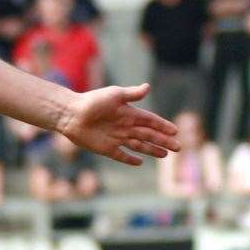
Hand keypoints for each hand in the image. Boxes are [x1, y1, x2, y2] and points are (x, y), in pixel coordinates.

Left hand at [56, 83, 179, 165]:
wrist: (71, 114)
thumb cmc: (93, 101)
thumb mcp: (114, 95)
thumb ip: (131, 94)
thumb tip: (148, 87)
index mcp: (129, 113)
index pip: (150, 120)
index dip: (163, 126)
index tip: (175, 131)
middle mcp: (125, 126)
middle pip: (149, 135)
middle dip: (163, 141)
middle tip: (178, 148)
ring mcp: (116, 138)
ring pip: (139, 145)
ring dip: (152, 150)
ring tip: (165, 155)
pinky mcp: (107, 148)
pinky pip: (122, 155)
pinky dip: (131, 159)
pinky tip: (140, 162)